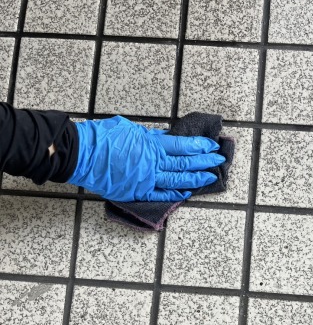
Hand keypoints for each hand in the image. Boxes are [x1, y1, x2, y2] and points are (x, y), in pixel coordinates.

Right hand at [68, 116, 223, 201]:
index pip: (182, 147)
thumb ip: (150, 137)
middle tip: (219, 161)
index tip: (212, 147)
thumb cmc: (103, 137)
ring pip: (176, 181)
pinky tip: (186, 193)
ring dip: (195, 179)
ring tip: (210, 178)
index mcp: (151, 145)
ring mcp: (145, 181)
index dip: (200, 148)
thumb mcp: (131, 129)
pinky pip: (159, 195)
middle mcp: (152, 164)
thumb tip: (164, 140)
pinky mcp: (136, 192)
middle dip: (204, 163)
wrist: (81, 154)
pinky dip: (174, 195)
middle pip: (184, 164)